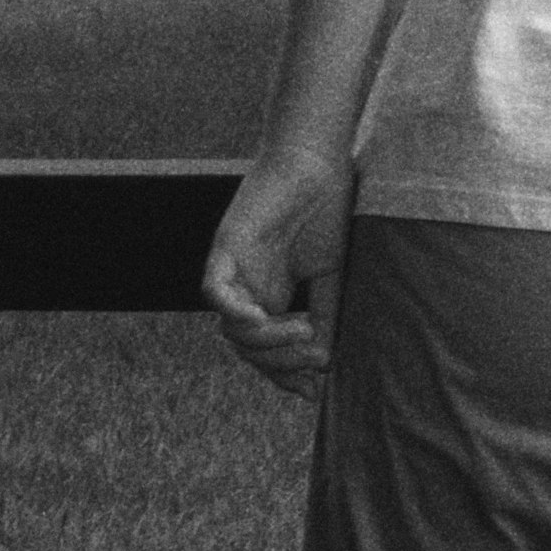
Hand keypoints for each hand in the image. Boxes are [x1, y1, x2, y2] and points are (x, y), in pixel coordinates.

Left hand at [203, 150, 349, 388]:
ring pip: (232, 332)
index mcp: (272, 296)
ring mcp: (235, 271)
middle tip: (316, 356)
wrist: (318, 162)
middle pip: (248, 351)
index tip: (316, 389)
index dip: (287, 376)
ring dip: (268, 342)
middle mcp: (249, 289)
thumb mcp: (335, 276)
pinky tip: (262, 318)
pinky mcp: (225, 249)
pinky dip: (234, 313)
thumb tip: (328, 365)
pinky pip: (214, 294)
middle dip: (281, 365)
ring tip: (306, 328)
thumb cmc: (330, 210)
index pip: (267, 353)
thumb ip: (329, 317)